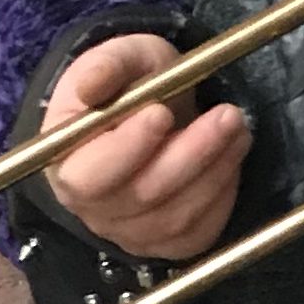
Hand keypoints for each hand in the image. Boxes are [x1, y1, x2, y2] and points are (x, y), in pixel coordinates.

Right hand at [40, 32, 249, 260]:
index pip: (91, 175)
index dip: (128, 149)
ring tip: (238, 127)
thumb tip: (92, 86)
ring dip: (217, 171)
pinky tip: (232, 157)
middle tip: (228, 115)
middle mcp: (93, 210)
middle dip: (192, 154)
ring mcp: (131, 234)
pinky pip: (200, 232)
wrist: (151, 113)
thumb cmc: (129, 86)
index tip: (161, 113)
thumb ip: (106, 67)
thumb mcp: (118, 59)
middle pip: (144, 197)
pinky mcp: (168, 244)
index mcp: (66, 164)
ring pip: (178, 217)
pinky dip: (223, 196)